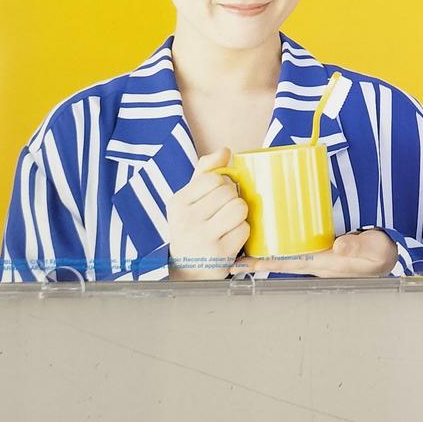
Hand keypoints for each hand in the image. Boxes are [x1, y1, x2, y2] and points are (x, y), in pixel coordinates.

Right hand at [167, 147, 251, 280]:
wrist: (187, 271)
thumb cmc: (193, 228)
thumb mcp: (191, 199)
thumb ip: (206, 172)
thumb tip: (225, 150)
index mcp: (177, 202)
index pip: (214, 178)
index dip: (224, 185)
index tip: (216, 198)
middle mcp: (185, 219)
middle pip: (229, 192)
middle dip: (233, 200)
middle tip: (223, 214)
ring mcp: (201, 237)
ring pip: (239, 208)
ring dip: (240, 216)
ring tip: (228, 225)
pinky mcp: (218, 254)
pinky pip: (245, 229)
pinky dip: (242, 233)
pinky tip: (230, 239)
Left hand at [234, 229, 398, 277]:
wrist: (390, 255)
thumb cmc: (380, 254)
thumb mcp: (372, 249)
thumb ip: (357, 245)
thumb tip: (339, 244)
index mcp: (323, 263)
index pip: (287, 264)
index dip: (263, 263)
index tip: (242, 263)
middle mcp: (315, 262)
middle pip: (279, 261)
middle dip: (256, 259)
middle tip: (232, 255)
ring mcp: (318, 257)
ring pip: (286, 255)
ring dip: (266, 252)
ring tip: (245, 244)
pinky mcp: (322, 250)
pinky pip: (296, 248)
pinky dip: (281, 245)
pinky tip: (273, 236)